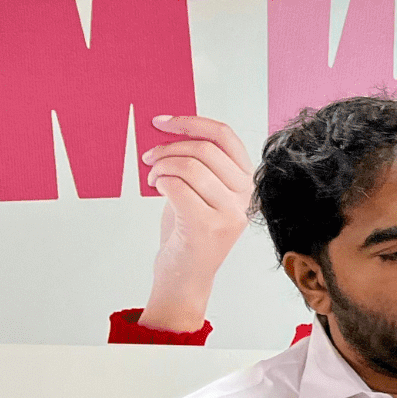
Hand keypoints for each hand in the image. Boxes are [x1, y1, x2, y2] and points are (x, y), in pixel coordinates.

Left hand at [141, 115, 253, 332]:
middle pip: (204, 149)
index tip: (161, 122)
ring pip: (189, 166)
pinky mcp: (208, 226)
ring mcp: (230, 214)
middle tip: (149, 158)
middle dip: (168, 148)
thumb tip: (173, 128)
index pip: (225, 137)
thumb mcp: (203, 191)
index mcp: (247, 183)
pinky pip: (176, 186)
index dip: (191, 122)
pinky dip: (160, 182)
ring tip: (152, 178)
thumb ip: (201, 163)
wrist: (186, 275)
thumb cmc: (190, 231)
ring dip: (160, 167)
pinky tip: (156, 189)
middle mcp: (246, 198)